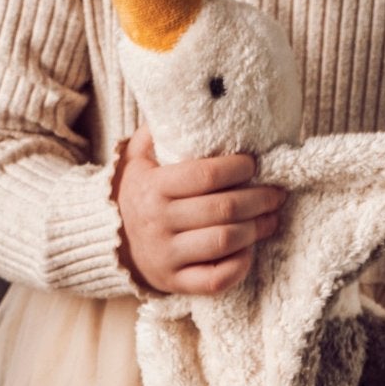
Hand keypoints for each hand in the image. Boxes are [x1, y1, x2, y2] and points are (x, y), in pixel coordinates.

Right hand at [113, 124, 283, 294]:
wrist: (107, 241)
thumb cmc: (137, 193)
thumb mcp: (137, 159)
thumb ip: (157, 133)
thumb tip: (184, 103)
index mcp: (152, 188)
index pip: (205, 175)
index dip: (238, 168)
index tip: (255, 164)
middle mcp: (158, 222)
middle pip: (223, 209)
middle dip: (259, 198)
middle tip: (277, 192)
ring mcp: (166, 256)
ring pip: (225, 242)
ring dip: (257, 228)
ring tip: (272, 217)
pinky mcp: (175, 282)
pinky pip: (215, 279)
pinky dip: (239, 266)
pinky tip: (250, 250)